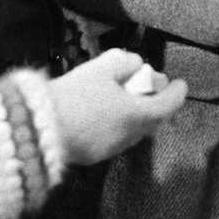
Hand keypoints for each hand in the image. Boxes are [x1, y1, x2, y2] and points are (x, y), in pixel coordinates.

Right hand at [49, 48, 186, 165]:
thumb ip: (126, 62)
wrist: (38, 128)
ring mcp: (111, 149)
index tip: (179, 83)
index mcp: (137, 115)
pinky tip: (102, 113)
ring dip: (135, 115)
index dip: (177, 92)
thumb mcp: (103, 66)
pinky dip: (117, 125)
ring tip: (122, 98)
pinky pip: (114, 138)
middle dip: (155, 102)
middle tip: (148, 87)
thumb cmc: (75, 94)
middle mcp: (130, 136)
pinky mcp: (93, 156)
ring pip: (133, 131)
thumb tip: (136, 66)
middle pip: (153, 120)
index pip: (169, 105)